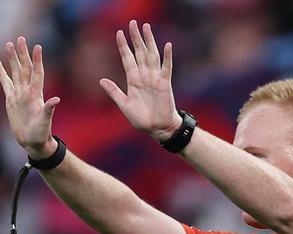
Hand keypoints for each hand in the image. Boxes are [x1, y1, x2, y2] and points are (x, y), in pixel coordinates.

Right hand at [0, 37, 60, 157]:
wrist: (33, 141)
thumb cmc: (41, 133)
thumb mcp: (45, 122)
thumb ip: (49, 110)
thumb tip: (56, 100)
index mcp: (36, 95)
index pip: (37, 74)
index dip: (37, 60)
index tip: (38, 46)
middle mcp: (28, 92)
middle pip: (24, 68)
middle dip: (23, 54)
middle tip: (21, 39)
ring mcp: (19, 94)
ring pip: (15, 72)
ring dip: (13, 59)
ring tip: (9, 44)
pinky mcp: (11, 99)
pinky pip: (5, 82)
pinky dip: (1, 72)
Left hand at [99, 20, 179, 141]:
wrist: (157, 129)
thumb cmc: (142, 119)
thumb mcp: (124, 104)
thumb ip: (114, 91)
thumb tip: (101, 80)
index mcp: (133, 79)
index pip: (127, 58)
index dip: (123, 46)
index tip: (118, 33)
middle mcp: (144, 76)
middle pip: (139, 52)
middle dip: (136, 38)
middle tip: (133, 22)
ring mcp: (155, 78)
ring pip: (151, 55)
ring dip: (149, 41)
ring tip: (146, 27)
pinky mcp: (165, 84)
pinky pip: (166, 67)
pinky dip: (167, 56)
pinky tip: (167, 45)